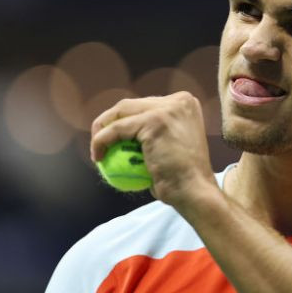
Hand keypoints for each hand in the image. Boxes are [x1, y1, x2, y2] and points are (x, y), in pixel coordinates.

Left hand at [90, 92, 217, 208]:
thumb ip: (155, 133)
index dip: (124, 120)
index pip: (144, 105)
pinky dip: (101, 142)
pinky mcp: (154, 121)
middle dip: (109, 122)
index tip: (113, 139)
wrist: (194, 191)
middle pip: (130, 105)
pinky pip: (117, 130)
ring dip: (101, 130)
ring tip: (97, 151)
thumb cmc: (182, 179)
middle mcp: (179, 101)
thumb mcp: (172, 147)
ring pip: (121, 112)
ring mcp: (168, 108)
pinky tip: (98, 156)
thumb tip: (128, 132)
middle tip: (100, 143)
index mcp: (185, 103)